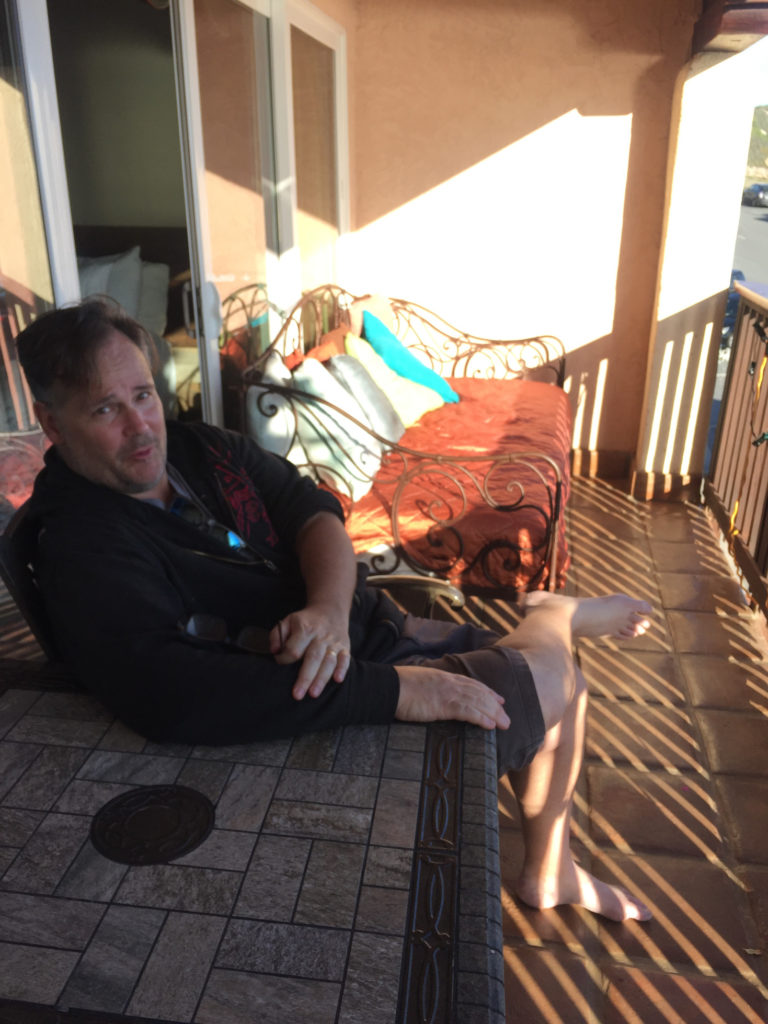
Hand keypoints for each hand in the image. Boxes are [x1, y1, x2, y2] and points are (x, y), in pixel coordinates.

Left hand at [270, 605, 350, 699]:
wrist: (330, 610)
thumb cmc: (305, 621)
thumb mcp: (288, 621)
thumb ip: (277, 635)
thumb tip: (274, 651)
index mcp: (305, 629)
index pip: (293, 649)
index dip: (284, 659)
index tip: (280, 661)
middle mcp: (321, 636)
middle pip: (312, 658)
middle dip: (304, 678)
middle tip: (297, 695)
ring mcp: (334, 642)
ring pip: (329, 661)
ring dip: (321, 678)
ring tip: (313, 694)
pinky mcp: (345, 647)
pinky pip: (345, 659)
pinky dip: (342, 669)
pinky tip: (337, 680)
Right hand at [395, 664, 509, 730]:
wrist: (389, 687)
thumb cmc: (398, 686)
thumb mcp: (419, 682)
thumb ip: (432, 687)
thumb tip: (435, 695)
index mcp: (444, 677)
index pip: (471, 684)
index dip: (487, 692)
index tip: (498, 699)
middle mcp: (449, 683)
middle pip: (479, 694)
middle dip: (495, 706)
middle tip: (506, 718)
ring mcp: (447, 693)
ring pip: (477, 703)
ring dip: (493, 714)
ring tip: (505, 724)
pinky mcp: (443, 705)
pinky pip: (467, 712)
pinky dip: (481, 718)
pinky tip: (490, 725)